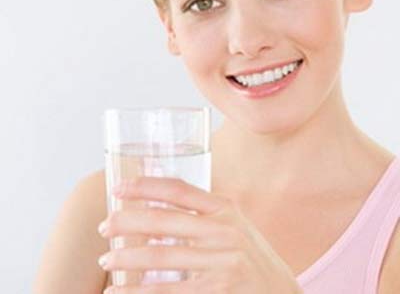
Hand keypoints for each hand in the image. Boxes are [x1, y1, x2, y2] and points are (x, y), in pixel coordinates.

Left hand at [98, 176, 301, 293]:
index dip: (144, 186)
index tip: (118, 188)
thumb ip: (206, 216)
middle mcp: (225, 230)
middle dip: (126, 222)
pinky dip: (137, 292)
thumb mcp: (235, 227)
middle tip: (105, 227)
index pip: (178, 189)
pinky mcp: (219, 291)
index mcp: (226, 209)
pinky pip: (168, 292)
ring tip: (106, 261)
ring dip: (126, 259)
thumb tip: (158, 209)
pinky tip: (120, 292)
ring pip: (160, 256)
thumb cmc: (252, 260)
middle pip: (162, 221)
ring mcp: (223, 261)